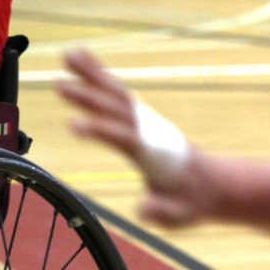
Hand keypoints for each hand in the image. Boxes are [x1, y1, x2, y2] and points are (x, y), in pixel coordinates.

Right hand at [58, 48, 213, 226]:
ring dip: (92, 73)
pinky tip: (84, 58)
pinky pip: (118, 91)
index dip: (99, 131)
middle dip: (87, 97)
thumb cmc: (191, 201)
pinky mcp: (141, 116)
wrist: (212, 182)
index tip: (72, 125)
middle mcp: (147, 129)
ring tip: (66, 54)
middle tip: (57, 85)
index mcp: (152, 152)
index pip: (122, 138)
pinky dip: (101, 74)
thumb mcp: (182, 214)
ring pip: (116, 92)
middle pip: (115, 108)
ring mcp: (145, 119)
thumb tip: (142, 208)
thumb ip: (163, 211)